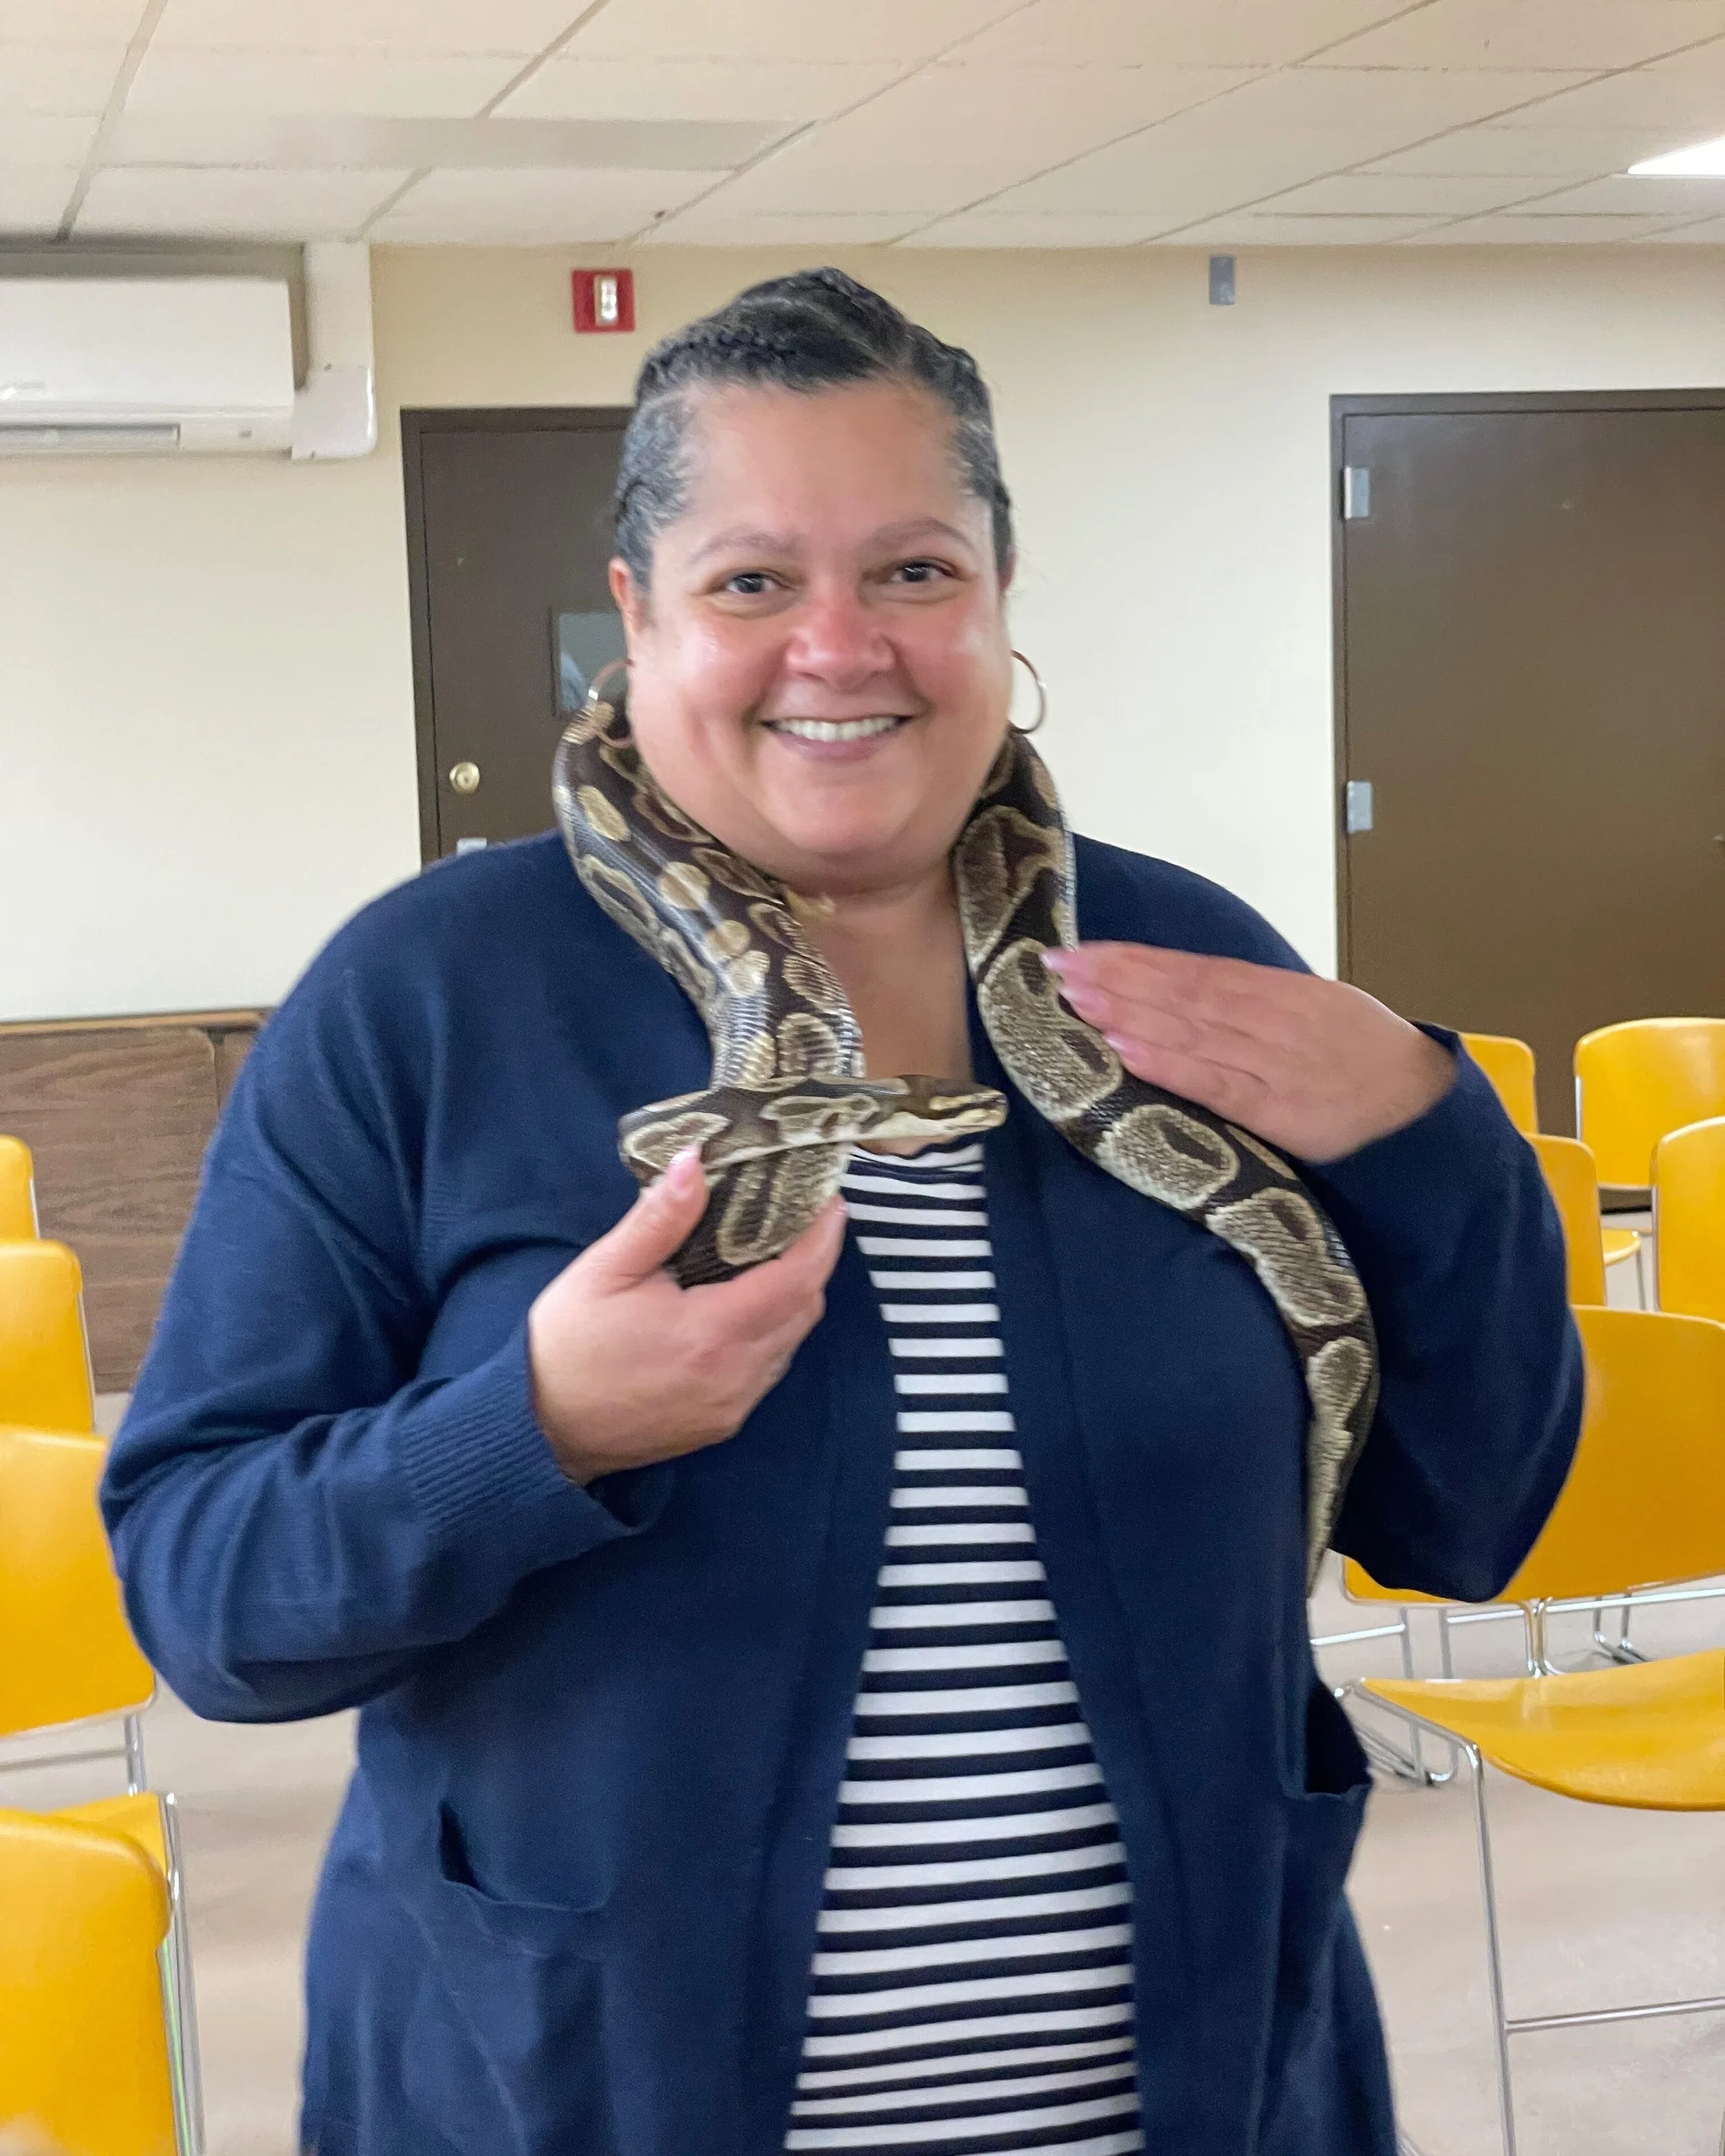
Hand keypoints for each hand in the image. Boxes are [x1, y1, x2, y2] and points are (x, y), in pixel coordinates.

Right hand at [527, 1147, 845, 1484]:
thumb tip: (695, 1160)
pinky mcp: (722, 1422)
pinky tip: (746, 1305)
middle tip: (804, 1216)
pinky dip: (772, 1332)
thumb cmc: (567, 1347)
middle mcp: (736, 1375)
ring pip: (790, 1342)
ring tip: (777, 1253)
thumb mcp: (606, 1270)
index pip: (797, 1279)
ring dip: (794, 1298)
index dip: (822, 1238)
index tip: (830, 1200)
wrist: (538, 1432)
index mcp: (712, 1333)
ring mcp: (733, 1405)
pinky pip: (768, 1369)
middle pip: (804, 1310)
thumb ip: (660, 1217)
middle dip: (814, 1261)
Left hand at [1044, 944, 1453, 1163]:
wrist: (1428, 1114)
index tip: (1083, 951)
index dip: (1137, 960)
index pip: (1197, 969)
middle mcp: (1275, 1019)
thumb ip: (1257, 1004)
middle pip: (1184, 993)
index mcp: (1284, 992)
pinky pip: (1215, 1084)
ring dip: (1128, 1013)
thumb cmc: (1366, 1064)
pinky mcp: (1278, 1111)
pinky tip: (1123, 1052)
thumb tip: (1187, 989)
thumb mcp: (1319, 1015)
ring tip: (1075, 999)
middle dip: (1116, 979)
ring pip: (1192, 1031)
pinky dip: (1169, 1065)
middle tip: (1056, 966)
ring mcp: (1275, 1064)